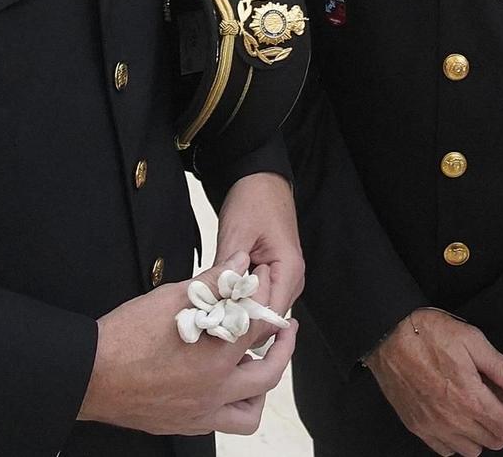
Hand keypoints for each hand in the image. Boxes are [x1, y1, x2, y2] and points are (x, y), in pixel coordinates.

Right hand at [78, 274, 298, 435]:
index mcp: (217, 354)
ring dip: (260, 390)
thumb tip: (239, 263)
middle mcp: (216, 389)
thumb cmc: (127, 335)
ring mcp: (201, 413)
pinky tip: (221, 385)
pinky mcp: (185, 424)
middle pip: (269, 374)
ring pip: (250, 413)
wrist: (91, 374)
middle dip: (283, 351)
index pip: (261, 330)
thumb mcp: (171, 298)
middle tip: (285, 333)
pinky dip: (229, 405)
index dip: (270, 309)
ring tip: (255, 367)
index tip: (271, 298)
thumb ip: (212, 281)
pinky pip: (221, 423)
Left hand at [212, 171, 303, 314]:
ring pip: (262, 310)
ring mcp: (286, 279)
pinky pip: (259, 298)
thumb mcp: (236, 234)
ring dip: (239, 311)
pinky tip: (222, 296)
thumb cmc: (254, 200)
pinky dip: (241, 300)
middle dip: (240, 320)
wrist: (261, 180)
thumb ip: (228, 271)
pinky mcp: (275, 275)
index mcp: (290, 270)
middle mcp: (293, 280)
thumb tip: (213, 302)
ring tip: (213, 307)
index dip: (243, 322)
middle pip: (268, 317)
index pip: (270, 315)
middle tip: (209, 316)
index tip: (216, 322)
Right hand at [367, 308, 502, 455]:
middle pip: (494, 442)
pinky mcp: (417, 426)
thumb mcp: (473, 341)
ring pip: (471, 450)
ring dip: (480, 434)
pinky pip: (445, 450)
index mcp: (471, 399)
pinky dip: (456, 440)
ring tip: (475, 407)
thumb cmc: (429, 333)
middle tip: (496, 400)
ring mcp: (433, 427)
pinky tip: (454, 416)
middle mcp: (453, 420)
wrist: (386, 335)